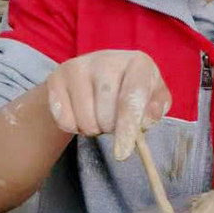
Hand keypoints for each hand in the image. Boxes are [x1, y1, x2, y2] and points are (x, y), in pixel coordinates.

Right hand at [45, 51, 171, 160]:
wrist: (95, 76)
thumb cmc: (131, 90)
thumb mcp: (152, 97)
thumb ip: (157, 108)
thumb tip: (150, 116)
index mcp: (138, 62)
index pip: (130, 99)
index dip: (127, 128)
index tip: (123, 153)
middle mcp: (107, 59)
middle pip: (106, 114)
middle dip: (111, 128)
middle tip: (114, 120)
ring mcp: (79, 66)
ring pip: (85, 120)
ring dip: (93, 129)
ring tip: (99, 115)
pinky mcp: (57, 77)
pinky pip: (64, 121)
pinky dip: (73, 127)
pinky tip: (81, 113)